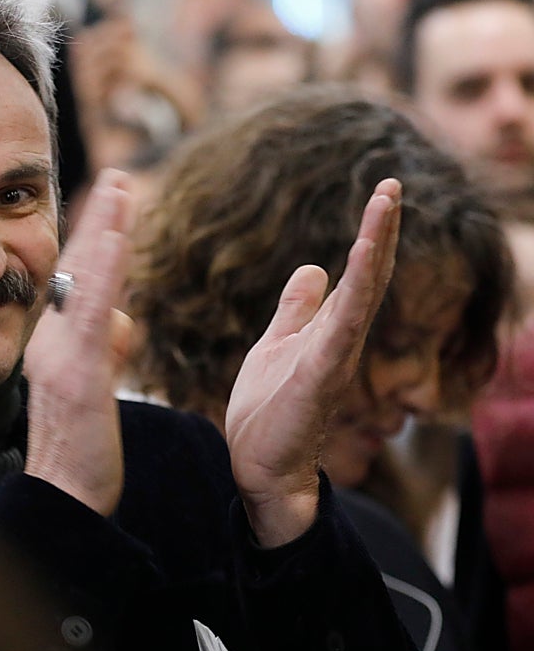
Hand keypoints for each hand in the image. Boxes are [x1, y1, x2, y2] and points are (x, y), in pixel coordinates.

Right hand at [23, 168, 136, 515]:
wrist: (62, 497)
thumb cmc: (81, 449)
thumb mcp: (97, 388)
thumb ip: (108, 348)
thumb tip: (124, 318)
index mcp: (59, 344)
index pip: (79, 280)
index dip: (94, 238)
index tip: (111, 200)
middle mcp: (53, 341)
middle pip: (79, 268)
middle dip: (99, 218)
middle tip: (118, 174)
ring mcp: (62, 355)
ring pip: (86, 281)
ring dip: (103, 230)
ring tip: (121, 188)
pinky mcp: (77, 374)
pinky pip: (91, 313)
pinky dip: (102, 270)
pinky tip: (113, 238)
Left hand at [225, 179, 401, 546]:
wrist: (258, 467)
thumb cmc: (269, 412)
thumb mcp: (278, 344)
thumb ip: (297, 309)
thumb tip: (314, 267)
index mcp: (329, 330)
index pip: (358, 274)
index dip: (372, 234)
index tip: (383, 192)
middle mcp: (342, 340)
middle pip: (370, 275)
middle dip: (382, 229)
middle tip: (393, 183)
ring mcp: (335, 356)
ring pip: (364, 292)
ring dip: (376, 245)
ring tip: (386, 202)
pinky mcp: (321, 375)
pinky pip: (343, 325)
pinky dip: (354, 289)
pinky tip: (359, 254)